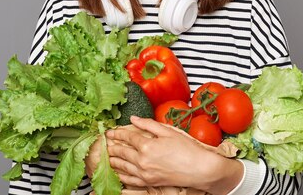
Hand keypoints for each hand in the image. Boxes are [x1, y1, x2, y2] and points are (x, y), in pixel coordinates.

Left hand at [106, 116, 242, 194]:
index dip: (117, 133)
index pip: (128, 137)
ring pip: (123, 167)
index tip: (110, 131)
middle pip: (122, 152)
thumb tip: (134, 119)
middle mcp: (143, 161)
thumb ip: (149, 124)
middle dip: (112, 147)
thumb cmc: (187, 149)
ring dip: (113, 162)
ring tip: (106, 157)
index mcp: (147, 145)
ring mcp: (145, 173)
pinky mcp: (149, 182)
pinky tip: (117, 174)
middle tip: (104, 144)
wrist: (199, 169)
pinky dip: (121, 177)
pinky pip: (130, 181)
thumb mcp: (168, 131)